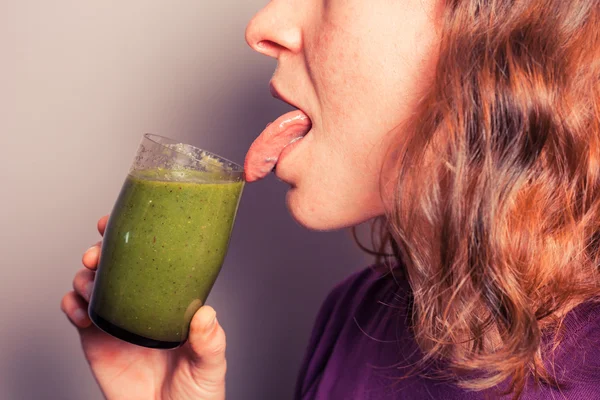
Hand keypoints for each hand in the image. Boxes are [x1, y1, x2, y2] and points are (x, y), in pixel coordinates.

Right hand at [60, 215, 226, 399]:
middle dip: (101, 251)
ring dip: (84, 276)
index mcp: (167, 300)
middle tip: (97, 254)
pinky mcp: (95, 341)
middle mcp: (140, 304)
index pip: (151, 261)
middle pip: (115, 266)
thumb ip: (210, 340)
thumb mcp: (211, 363)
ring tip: (90, 281)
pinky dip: (71, 305)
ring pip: (91, 284)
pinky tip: (79, 309)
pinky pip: (76, 314)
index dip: (134, 238)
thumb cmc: (197, 390)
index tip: (122, 221)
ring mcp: (116, 320)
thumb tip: (205, 315)